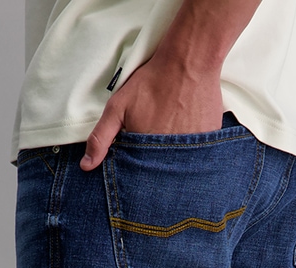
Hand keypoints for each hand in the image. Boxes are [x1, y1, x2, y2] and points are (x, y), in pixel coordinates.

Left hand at [80, 56, 223, 170]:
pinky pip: (198, 154)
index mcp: (148, 156)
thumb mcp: (118, 108)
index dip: (137, 167)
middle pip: (161, 172)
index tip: (139, 149)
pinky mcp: (209, 142)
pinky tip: (186, 125)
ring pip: (180, 164)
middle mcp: (172, 159)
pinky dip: (191, 147)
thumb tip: (86, 166)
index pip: (140, 176)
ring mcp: (194, 152)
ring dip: (174, 154)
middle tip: (158, 129)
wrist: (188, 63)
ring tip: (172, 126)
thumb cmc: (151, 83)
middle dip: (156, 160)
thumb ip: (101, 138)